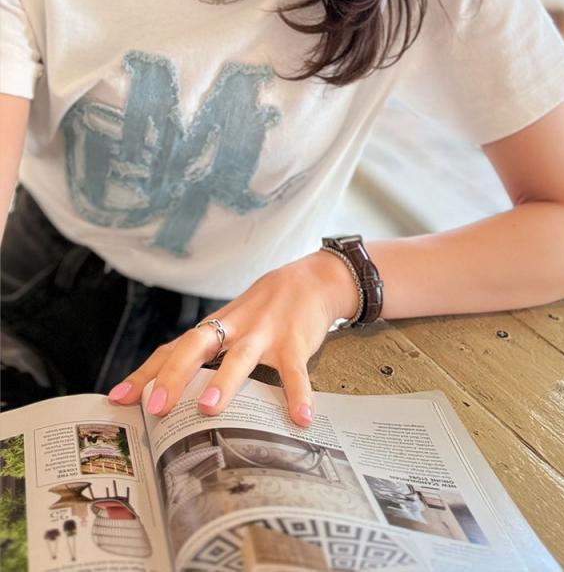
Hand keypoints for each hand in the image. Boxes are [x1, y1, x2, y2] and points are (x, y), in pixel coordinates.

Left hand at [107, 250, 358, 426]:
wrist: (311, 280)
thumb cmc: (264, 310)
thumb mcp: (232, 326)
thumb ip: (208, 355)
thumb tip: (174, 395)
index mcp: (214, 329)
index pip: (172, 349)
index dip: (145, 374)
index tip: (117, 399)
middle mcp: (233, 329)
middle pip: (195, 346)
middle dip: (173, 376)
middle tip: (156, 408)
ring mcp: (264, 334)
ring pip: (240, 358)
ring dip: (224, 382)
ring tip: (208, 409)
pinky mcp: (295, 341)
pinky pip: (295, 371)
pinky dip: (298, 394)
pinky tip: (300, 419)